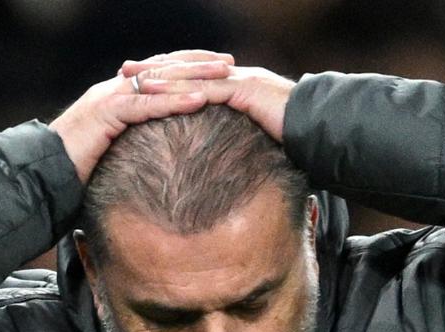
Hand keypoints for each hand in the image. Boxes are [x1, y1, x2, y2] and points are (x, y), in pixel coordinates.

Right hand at [50, 50, 233, 182]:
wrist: (45, 169)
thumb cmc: (78, 163)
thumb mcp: (112, 144)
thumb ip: (132, 136)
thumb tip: (155, 146)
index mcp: (118, 93)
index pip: (159, 71)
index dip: (188, 65)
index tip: (217, 66)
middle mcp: (115, 88)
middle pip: (164, 68)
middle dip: (198, 62)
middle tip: (230, 61)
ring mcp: (109, 97)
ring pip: (159, 80)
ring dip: (194, 76)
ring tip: (224, 74)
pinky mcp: (106, 113)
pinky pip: (146, 104)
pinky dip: (175, 101)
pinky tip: (200, 99)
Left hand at [128, 64, 294, 142]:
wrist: (319, 130)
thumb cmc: (291, 137)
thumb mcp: (258, 133)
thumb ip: (238, 133)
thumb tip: (224, 150)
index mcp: (235, 83)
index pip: (194, 75)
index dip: (166, 75)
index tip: (139, 79)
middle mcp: (233, 75)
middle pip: (186, 67)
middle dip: (154, 68)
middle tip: (125, 70)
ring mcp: (238, 79)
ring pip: (191, 74)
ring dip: (160, 75)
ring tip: (132, 78)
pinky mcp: (244, 89)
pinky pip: (205, 87)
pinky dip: (180, 88)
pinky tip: (158, 91)